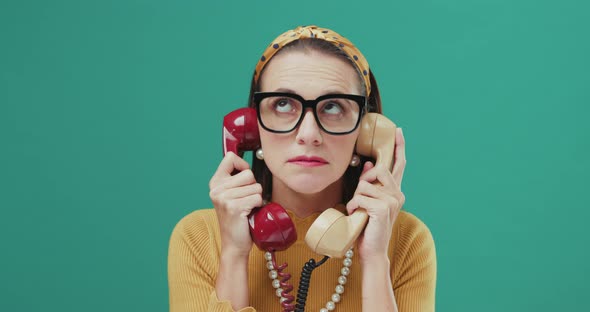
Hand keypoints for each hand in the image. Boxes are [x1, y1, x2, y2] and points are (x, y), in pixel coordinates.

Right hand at [209, 152, 262, 256]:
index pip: (230, 158)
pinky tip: (249, 213)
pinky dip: (258, 205)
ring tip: (247, 207)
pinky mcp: (234, 207)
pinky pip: (257, 197)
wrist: (233, 244)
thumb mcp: (230, 196)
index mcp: (215, 183)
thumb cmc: (237, 219)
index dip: (243, 165)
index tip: (244, 178)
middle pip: (248, 173)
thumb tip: (249, 166)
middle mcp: (217, 189)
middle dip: (253, 186)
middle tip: (245, 200)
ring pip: (255, 186)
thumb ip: (235, 180)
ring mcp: (224, 198)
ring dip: (256, 197)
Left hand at [346, 128, 406, 261]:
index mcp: (396, 192)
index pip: (399, 164)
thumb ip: (371, 183)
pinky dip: (352, 206)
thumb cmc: (367, 227)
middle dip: (364, 179)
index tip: (398, 131)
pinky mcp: (383, 208)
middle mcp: (398, 194)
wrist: (371, 251)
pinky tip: (356, 216)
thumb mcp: (368, 201)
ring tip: (358, 211)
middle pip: (379, 169)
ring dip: (356, 197)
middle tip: (360, 197)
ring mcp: (392, 201)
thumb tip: (371, 163)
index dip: (399, 147)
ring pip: (365, 183)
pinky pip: (359, 196)